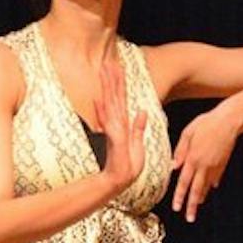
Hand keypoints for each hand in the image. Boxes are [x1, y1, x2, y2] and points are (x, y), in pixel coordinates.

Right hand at [96, 46, 147, 190]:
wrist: (121, 181)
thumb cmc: (128, 165)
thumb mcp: (138, 144)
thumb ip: (139, 127)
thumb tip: (142, 111)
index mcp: (123, 124)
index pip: (121, 99)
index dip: (119, 83)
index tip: (117, 68)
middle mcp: (116, 123)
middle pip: (114, 97)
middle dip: (111, 79)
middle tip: (107, 61)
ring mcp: (113, 130)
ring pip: (110, 104)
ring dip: (107, 88)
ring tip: (104, 72)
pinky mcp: (114, 138)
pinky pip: (109, 121)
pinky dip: (103, 110)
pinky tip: (100, 99)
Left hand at [170, 108, 238, 221]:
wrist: (229, 121)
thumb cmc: (207, 123)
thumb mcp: (188, 133)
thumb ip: (179, 151)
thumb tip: (173, 166)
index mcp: (193, 158)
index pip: (184, 182)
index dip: (179, 197)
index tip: (176, 208)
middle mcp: (204, 165)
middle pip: (197, 190)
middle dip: (192, 206)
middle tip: (190, 218)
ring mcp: (215, 166)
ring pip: (207, 186)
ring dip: (202, 198)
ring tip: (197, 206)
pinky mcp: (223, 163)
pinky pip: (216, 177)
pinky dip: (211, 185)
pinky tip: (210, 189)